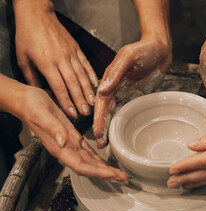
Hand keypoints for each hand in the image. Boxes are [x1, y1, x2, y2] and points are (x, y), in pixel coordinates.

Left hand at [14, 0, 97, 117]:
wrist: (37, 15)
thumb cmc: (27, 35)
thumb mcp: (22, 58)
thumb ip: (31, 77)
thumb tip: (39, 92)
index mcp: (46, 63)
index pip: (59, 87)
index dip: (66, 102)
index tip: (72, 113)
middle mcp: (61, 59)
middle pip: (73, 84)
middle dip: (80, 100)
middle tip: (86, 112)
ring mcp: (71, 53)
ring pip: (82, 75)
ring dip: (88, 90)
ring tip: (93, 102)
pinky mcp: (76, 48)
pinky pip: (86, 64)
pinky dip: (92, 75)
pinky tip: (95, 84)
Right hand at [19, 86, 125, 180]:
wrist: (27, 100)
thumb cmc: (32, 106)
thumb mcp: (41, 114)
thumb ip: (53, 129)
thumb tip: (63, 142)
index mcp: (59, 147)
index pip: (82, 166)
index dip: (98, 172)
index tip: (113, 176)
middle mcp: (65, 149)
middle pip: (89, 167)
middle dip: (106, 174)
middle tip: (124, 178)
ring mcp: (69, 144)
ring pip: (90, 161)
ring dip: (104, 168)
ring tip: (118, 173)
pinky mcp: (72, 136)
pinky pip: (87, 151)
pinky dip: (97, 158)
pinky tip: (105, 161)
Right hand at [93, 36, 171, 147]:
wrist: (160, 47)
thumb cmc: (145, 48)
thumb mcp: (129, 56)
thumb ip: (116, 72)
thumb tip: (102, 90)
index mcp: (110, 77)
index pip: (101, 101)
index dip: (98, 117)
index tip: (97, 132)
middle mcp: (115, 85)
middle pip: (106, 109)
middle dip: (102, 126)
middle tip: (100, 144)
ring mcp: (125, 90)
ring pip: (115, 111)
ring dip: (110, 126)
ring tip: (107, 141)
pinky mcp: (135, 93)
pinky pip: (126, 108)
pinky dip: (122, 119)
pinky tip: (120, 130)